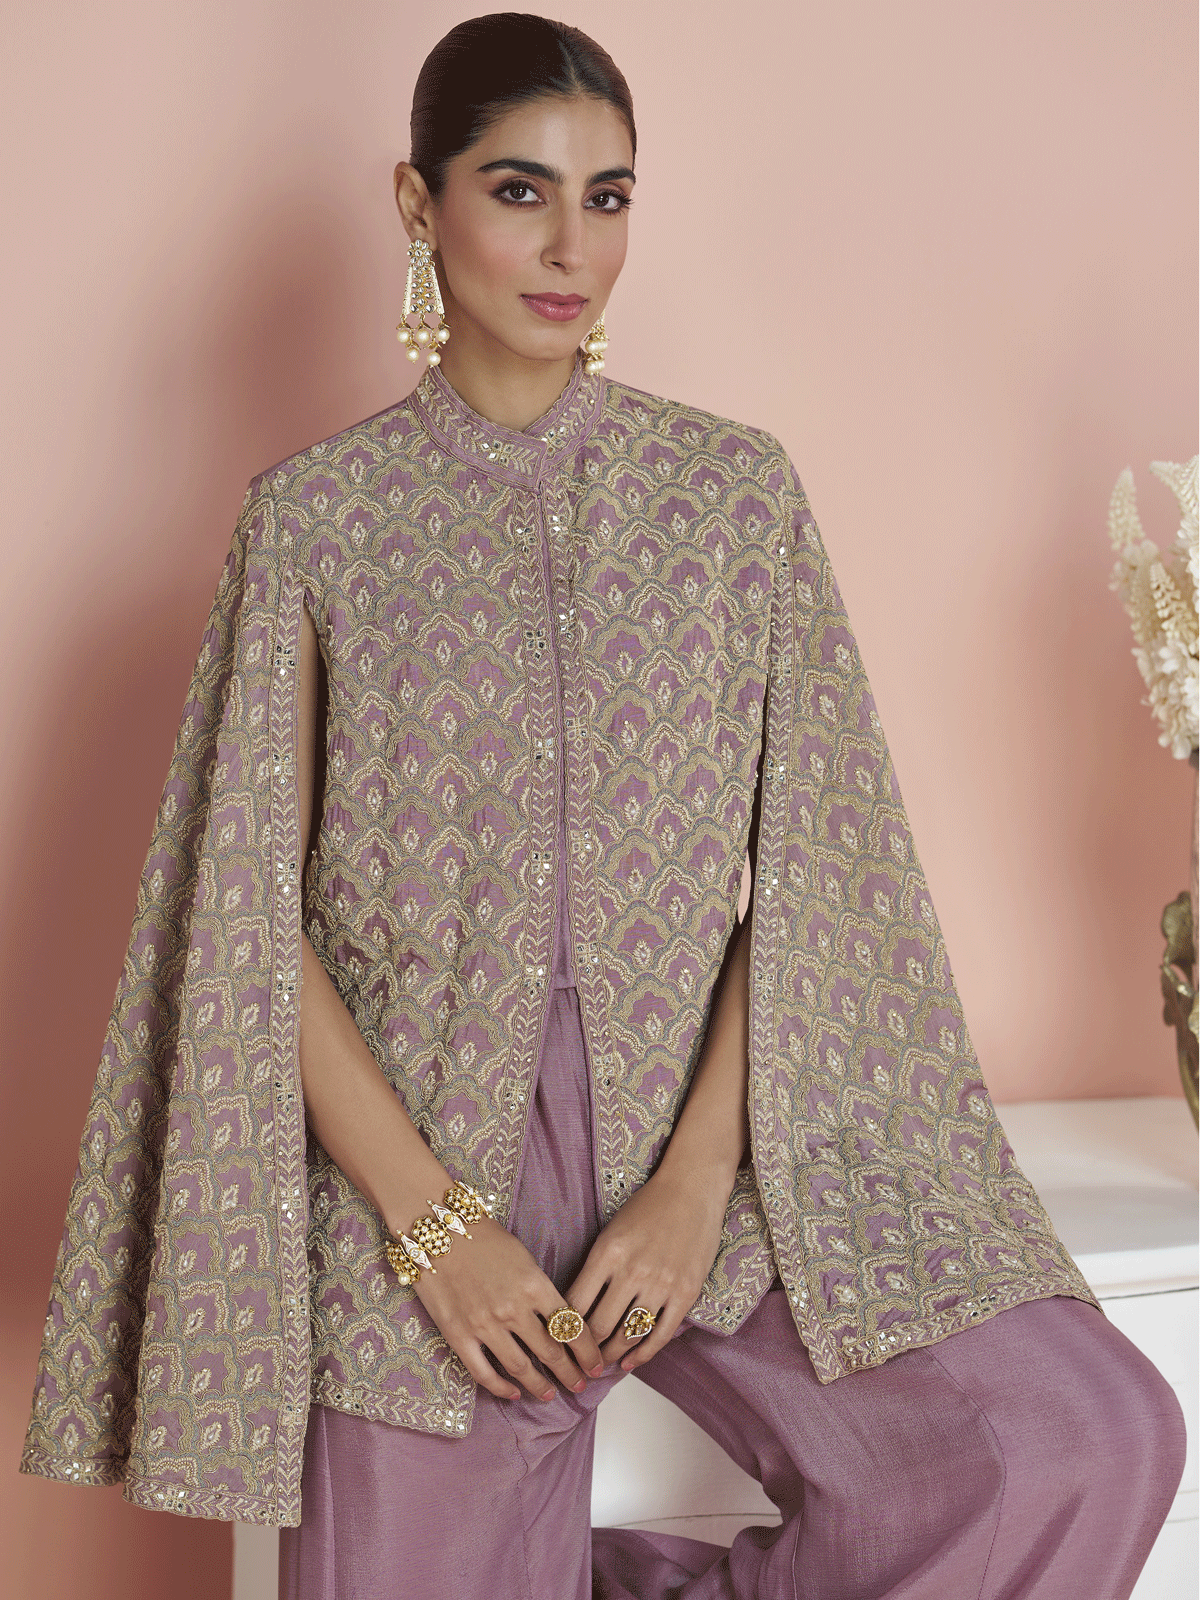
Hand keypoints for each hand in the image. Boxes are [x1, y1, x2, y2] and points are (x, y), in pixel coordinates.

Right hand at [407, 1214, 605, 1402]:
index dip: (587, 1351)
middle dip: (570, 1373)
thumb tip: (557, 1321)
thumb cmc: (483, 1237)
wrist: (438, 1231)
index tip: (596, 1364)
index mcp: (535, 1285)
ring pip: (521, 1368)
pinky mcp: (459, 1335)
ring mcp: (485, 1325)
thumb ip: (541, 1291)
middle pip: (550, 1353)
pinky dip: (502, 1388)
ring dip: (540, 1385)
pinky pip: (484, 1373)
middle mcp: (513, 1309)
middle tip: (580, 1385)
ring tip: (551, 1394)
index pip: (571, 1328)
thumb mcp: (524, 1257)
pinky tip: (514, 1392)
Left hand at [564, 1164, 732, 1372]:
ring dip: (612, 1356)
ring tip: (602, 1365)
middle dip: (585, 1352)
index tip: (559, 1345)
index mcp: (607, 1253)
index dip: (564, 1332)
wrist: (691, 1189)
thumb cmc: (647, 1207)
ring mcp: (661, 1283)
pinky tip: (631, 1361)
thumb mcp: (610, 1232)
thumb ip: (594, 1268)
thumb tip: (575, 1308)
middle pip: (599, 1327)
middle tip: (577, 1364)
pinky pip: (661, 1333)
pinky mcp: (685, 1292)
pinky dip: (643, 1353)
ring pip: (628, 1335)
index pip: (575, 1305)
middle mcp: (632, 1271)